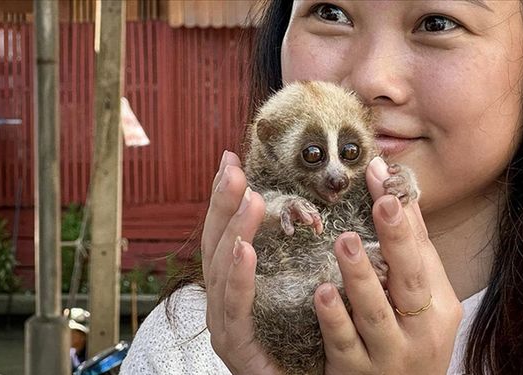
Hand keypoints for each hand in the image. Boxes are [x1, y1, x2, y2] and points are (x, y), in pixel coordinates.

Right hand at [201, 151, 282, 373]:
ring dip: (233, 231)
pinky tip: (244, 249)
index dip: (224, 197)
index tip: (230, 160)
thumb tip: (307, 209)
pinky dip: (238, 277)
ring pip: (221, 270)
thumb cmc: (304, 340)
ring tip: (245, 198)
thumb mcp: (297, 288)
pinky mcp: (236, 345)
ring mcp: (224, 322)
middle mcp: (222, 299)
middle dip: (222, 204)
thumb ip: (293, 255)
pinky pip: (235, 308)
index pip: (225, 232)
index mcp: (234, 282)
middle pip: (216, 244)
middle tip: (231, 168)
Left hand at [315, 156, 462, 374]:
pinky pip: (344, 344)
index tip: (385, 182)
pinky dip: (335, 318)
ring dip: (361, 277)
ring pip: (375, 313)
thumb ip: (408, 248)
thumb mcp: (420, 299)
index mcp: (437, 305)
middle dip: (398, 240)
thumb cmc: (409, 338)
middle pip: (410, 281)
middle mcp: (420, 330)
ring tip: (344, 242)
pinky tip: (322, 294)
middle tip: (381, 203)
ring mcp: (389, 355)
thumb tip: (393, 186)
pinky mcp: (357, 373)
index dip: (405, 218)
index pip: (422, 253)